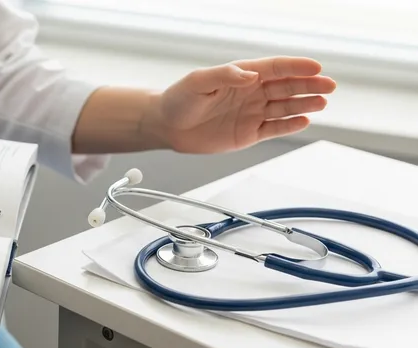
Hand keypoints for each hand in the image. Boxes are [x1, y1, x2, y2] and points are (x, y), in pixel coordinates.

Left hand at [141, 56, 335, 153]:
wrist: (167, 126)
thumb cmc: (179, 99)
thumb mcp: (198, 82)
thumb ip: (224, 76)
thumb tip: (248, 75)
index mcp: (241, 75)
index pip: (275, 68)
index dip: (296, 67)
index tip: (315, 67)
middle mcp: (251, 92)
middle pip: (287, 86)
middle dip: (309, 85)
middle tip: (328, 85)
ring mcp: (251, 112)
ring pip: (284, 107)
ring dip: (304, 104)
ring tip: (321, 103)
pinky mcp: (248, 133)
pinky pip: (274, 128)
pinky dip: (289, 125)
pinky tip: (303, 121)